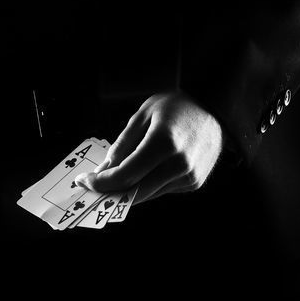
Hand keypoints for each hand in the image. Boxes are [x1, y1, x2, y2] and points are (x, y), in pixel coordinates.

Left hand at [75, 91, 223, 203]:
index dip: (101, 182)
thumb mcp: (144, 114)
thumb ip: (123, 144)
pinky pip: (162, 190)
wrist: (215, 108)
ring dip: (128, 190)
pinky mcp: (194, 183)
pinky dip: (148, 184)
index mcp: (164, 142)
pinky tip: (145, 170)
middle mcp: (179, 163)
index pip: (125, 175)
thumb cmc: (178, 106)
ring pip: (147, 194)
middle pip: (135, 191)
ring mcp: (189, 176)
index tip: (84, 182)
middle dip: (110, 192)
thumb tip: (104, 171)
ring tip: (113, 178)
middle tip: (92, 188)